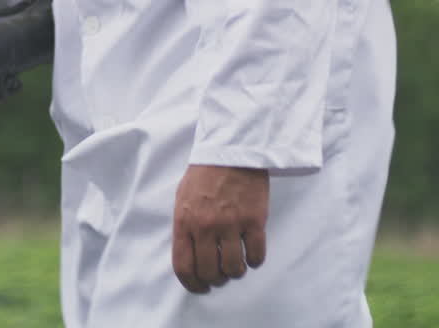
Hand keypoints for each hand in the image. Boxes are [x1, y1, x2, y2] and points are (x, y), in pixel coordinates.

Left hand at [172, 164, 268, 294]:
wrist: (231, 151)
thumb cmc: (205, 174)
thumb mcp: (182, 198)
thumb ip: (184, 226)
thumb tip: (189, 254)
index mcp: (184, 221)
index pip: (184, 266)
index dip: (192, 284)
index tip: (200, 287)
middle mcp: (205, 227)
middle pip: (209, 272)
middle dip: (215, 280)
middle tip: (221, 275)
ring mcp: (230, 224)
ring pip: (233, 268)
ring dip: (235, 272)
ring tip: (236, 263)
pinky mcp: (254, 220)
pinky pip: (255, 255)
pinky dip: (254, 261)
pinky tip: (252, 254)